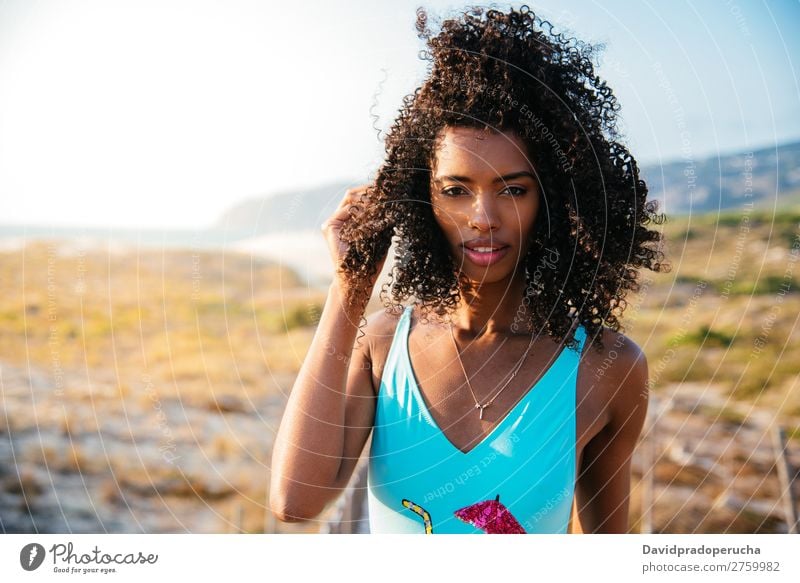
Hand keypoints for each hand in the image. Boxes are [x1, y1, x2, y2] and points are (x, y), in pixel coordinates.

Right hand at [320, 184, 388, 298]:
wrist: (358, 278)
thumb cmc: (370, 260)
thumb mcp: (380, 234)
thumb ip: (381, 219)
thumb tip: (392, 201)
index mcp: (350, 219)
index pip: (360, 198)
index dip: (372, 192)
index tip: (388, 189)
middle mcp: (340, 218)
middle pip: (353, 194)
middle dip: (369, 191)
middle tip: (385, 190)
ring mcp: (333, 221)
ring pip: (350, 198)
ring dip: (367, 198)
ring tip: (381, 202)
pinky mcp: (329, 226)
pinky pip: (347, 210)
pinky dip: (361, 210)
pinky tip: (372, 215)